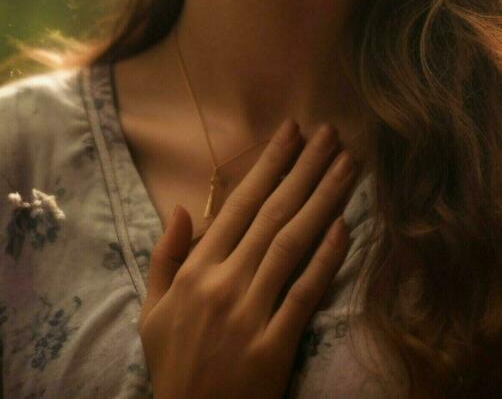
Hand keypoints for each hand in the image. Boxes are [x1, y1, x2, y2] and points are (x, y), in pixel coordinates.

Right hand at [138, 119, 359, 398]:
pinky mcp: (275, 345)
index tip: (291, 133)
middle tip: (331, 133)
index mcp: (195, 273)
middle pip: (272, 215)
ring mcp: (250, 314)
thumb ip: (165, 258)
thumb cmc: (174, 367)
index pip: (237, 206)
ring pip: (292, 244)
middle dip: (304, 169)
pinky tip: (345, 227)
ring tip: (348, 165)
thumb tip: (182, 209)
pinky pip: (305, 293)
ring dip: (324, 199)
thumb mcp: (152, 313)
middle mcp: (223, 285)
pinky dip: (326, 258)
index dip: (267, 166)